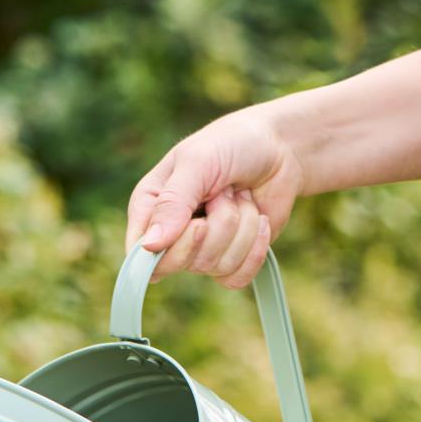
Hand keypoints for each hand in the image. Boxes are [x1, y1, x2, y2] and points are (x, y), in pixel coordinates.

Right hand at [126, 106, 304, 287]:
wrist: (279, 146)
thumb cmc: (231, 143)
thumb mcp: (197, 162)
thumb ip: (172, 202)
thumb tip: (150, 246)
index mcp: (150, 208)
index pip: (141, 254)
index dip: (169, 249)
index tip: (198, 224)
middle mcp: (171, 235)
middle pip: (181, 263)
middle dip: (215, 227)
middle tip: (225, 193)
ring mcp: (200, 251)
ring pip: (215, 265)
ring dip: (241, 227)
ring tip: (242, 196)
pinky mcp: (229, 261)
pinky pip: (236, 278)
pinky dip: (255, 248)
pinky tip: (260, 220)